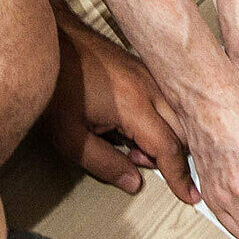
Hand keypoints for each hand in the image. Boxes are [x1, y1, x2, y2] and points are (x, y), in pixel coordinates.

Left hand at [44, 14, 194, 201]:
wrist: (48, 43)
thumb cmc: (56, 86)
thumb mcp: (70, 137)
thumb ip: (104, 163)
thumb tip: (132, 181)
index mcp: (134, 104)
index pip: (169, 148)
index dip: (179, 176)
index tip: (189, 195)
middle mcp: (148, 86)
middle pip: (184, 131)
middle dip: (173, 156)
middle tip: (139, 162)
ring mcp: (148, 73)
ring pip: (179, 113)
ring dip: (167, 136)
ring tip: (131, 144)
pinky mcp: (144, 67)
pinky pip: (168, 98)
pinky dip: (163, 119)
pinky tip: (134, 125)